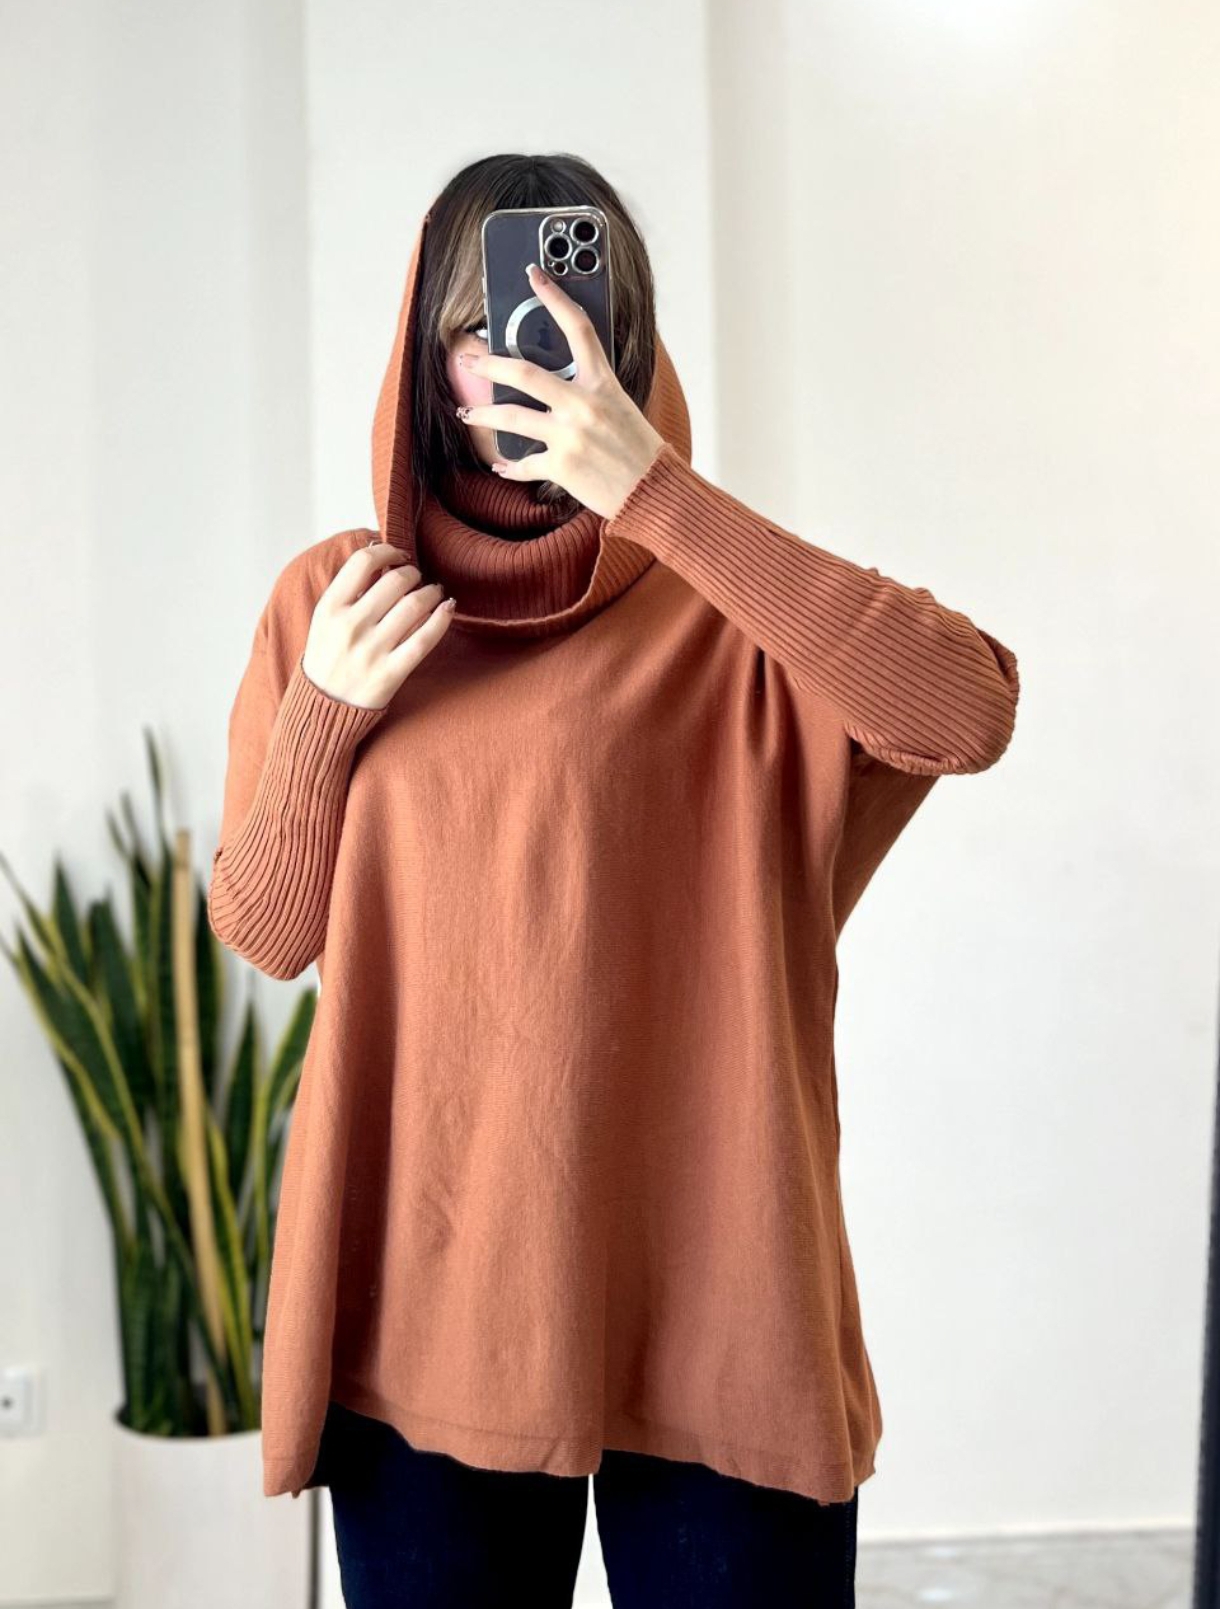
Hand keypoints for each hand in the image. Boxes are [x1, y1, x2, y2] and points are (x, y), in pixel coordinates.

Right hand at [302, 542, 454, 709]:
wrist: (323, 706)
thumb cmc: (328, 655)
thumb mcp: (325, 618)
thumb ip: (350, 590)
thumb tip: (380, 553)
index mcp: (330, 607)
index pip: (363, 562)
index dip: (388, 551)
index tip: (398, 555)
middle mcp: (350, 626)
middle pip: (395, 581)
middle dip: (413, 573)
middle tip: (417, 578)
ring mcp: (372, 650)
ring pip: (414, 605)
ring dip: (431, 592)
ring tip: (434, 592)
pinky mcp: (391, 673)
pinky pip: (425, 639)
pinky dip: (442, 618)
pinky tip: (448, 608)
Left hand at [453, 262, 664, 518]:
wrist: (654, 492)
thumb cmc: (639, 449)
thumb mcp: (620, 407)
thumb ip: (590, 390)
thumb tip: (554, 383)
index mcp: (602, 383)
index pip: (578, 327)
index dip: (554, 297)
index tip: (534, 275)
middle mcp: (584, 405)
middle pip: (524, 373)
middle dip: (488, 364)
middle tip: (468, 360)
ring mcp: (571, 436)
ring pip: (512, 417)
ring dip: (483, 414)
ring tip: (468, 412)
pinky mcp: (563, 467)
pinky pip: (523, 464)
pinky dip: (509, 466)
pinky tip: (500, 465)